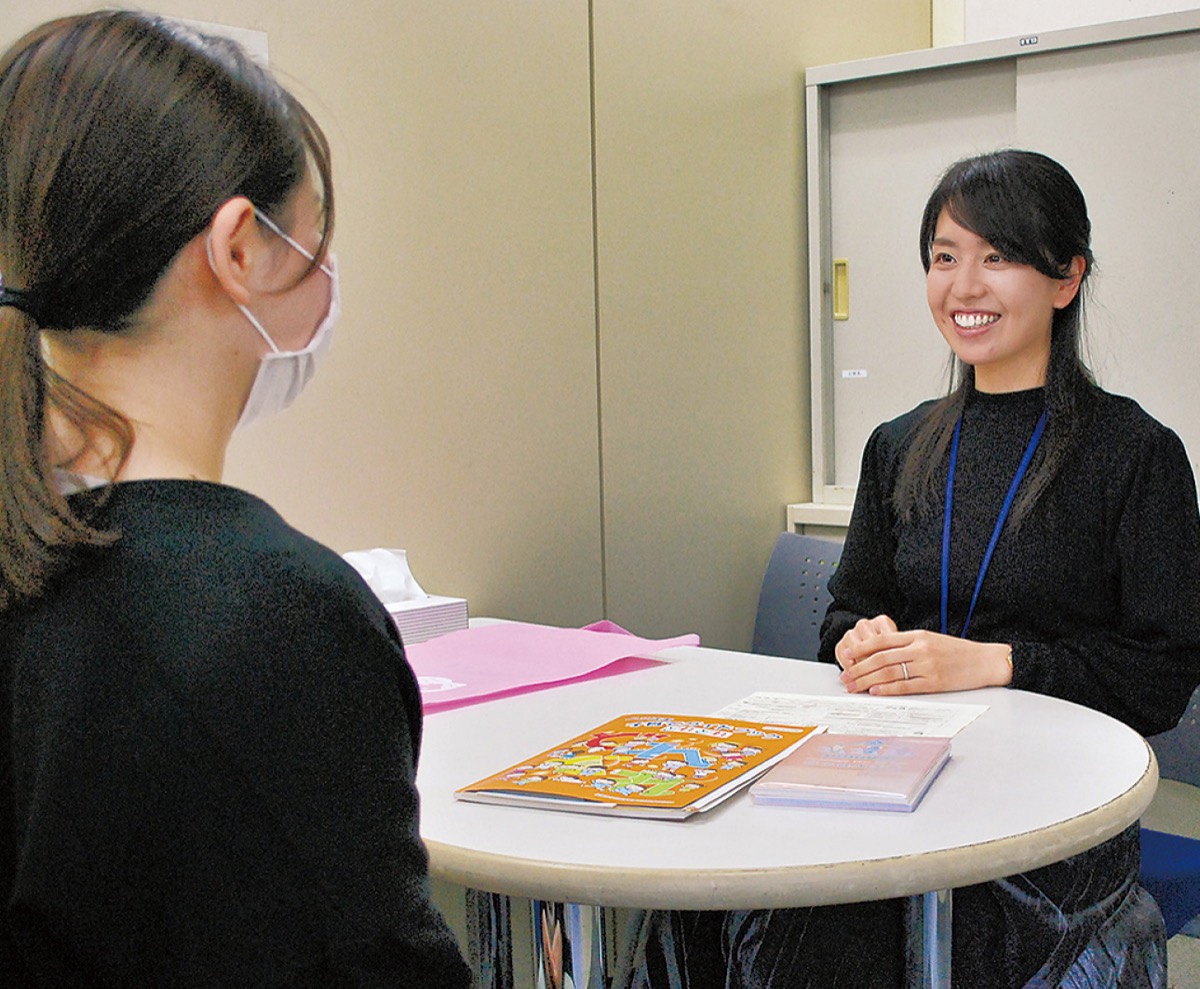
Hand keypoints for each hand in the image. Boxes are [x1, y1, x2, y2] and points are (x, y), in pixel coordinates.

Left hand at [835, 620, 1012, 695]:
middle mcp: (920, 649)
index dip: (861, 649)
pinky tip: (875, 692)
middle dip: (859, 668)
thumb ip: (908, 644)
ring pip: (889, 672)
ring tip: (854, 687)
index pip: (881, 640)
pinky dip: (888, 689)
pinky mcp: (935, 682)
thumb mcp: (931, 640)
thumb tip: (881, 653)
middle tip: (845, 678)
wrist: (986, 661)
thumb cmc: (958, 651)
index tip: (847, 656)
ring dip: (867, 681)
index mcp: (917, 635)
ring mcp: (927, 665)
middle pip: (881, 658)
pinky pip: (906, 686)